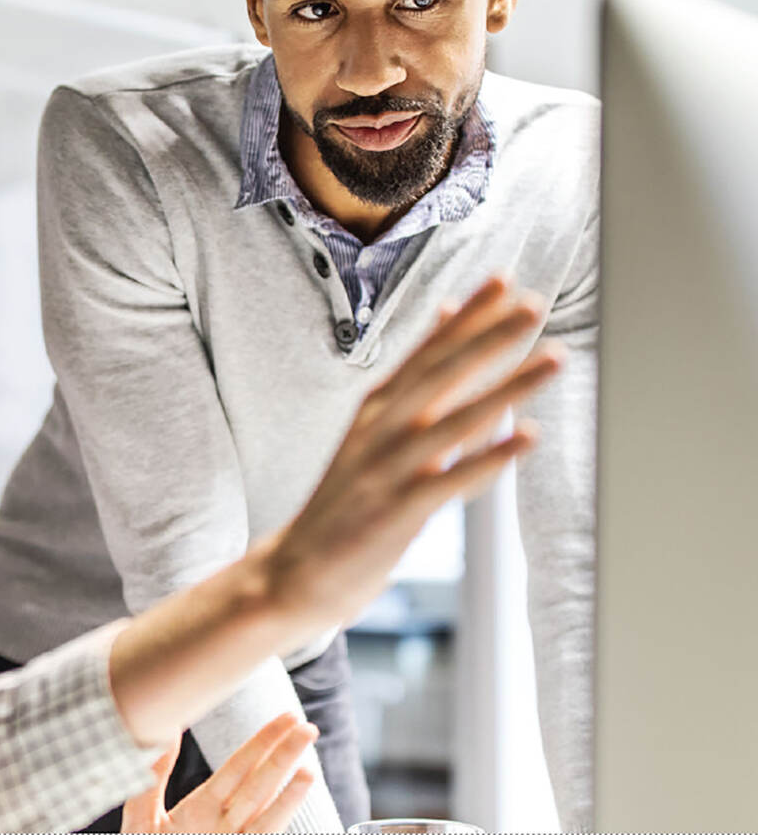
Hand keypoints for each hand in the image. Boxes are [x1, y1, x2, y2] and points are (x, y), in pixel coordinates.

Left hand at [121, 713, 315, 832]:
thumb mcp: (142, 818)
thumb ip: (154, 776)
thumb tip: (169, 728)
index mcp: (204, 809)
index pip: (239, 768)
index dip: (262, 743)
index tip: (287, 717)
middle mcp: (224, 829)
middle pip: (258, 787)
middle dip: (282, 758)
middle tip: (307, 727)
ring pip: (264, 820)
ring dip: (287, 799)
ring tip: (308, 770)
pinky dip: (275, 821)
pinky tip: (288, 811)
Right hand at [268, 276, 563, 630]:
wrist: (296, 570)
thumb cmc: (345, 503)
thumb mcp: (368, 437)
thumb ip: (409, 392)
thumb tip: (439, 340)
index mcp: (373, 409)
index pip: (425, 352)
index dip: (466, 316)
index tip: (504, 280)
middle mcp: (378, 431)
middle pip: (441, 373)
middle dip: (490, 336)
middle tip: (533, 303)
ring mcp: (386, 470)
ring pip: (456, 420)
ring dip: (509, 386)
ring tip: (554, 358)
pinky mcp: (396, 513)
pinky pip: (452, 480)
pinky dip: (491, 458)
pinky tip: (529, 437)